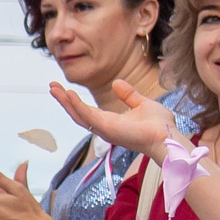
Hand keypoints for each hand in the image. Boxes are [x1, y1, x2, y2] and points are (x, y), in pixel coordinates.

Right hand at [51, 79, 178, 157]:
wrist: (168, 136)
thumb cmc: (159, 126)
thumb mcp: (141, 104)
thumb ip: (128, 95)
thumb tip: (116, 82)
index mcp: (111, 122)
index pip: (86, 111)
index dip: (74, 100)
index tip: (64, 88)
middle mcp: (104, 127)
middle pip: (77, 114)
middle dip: (63, 100)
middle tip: (52, 86)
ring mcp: (104, 130)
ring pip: (78, 115)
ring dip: (65, 102)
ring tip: (53, 88)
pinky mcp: (108, 129)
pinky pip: (88, 116)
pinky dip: (77, 105)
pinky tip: (69, 94)